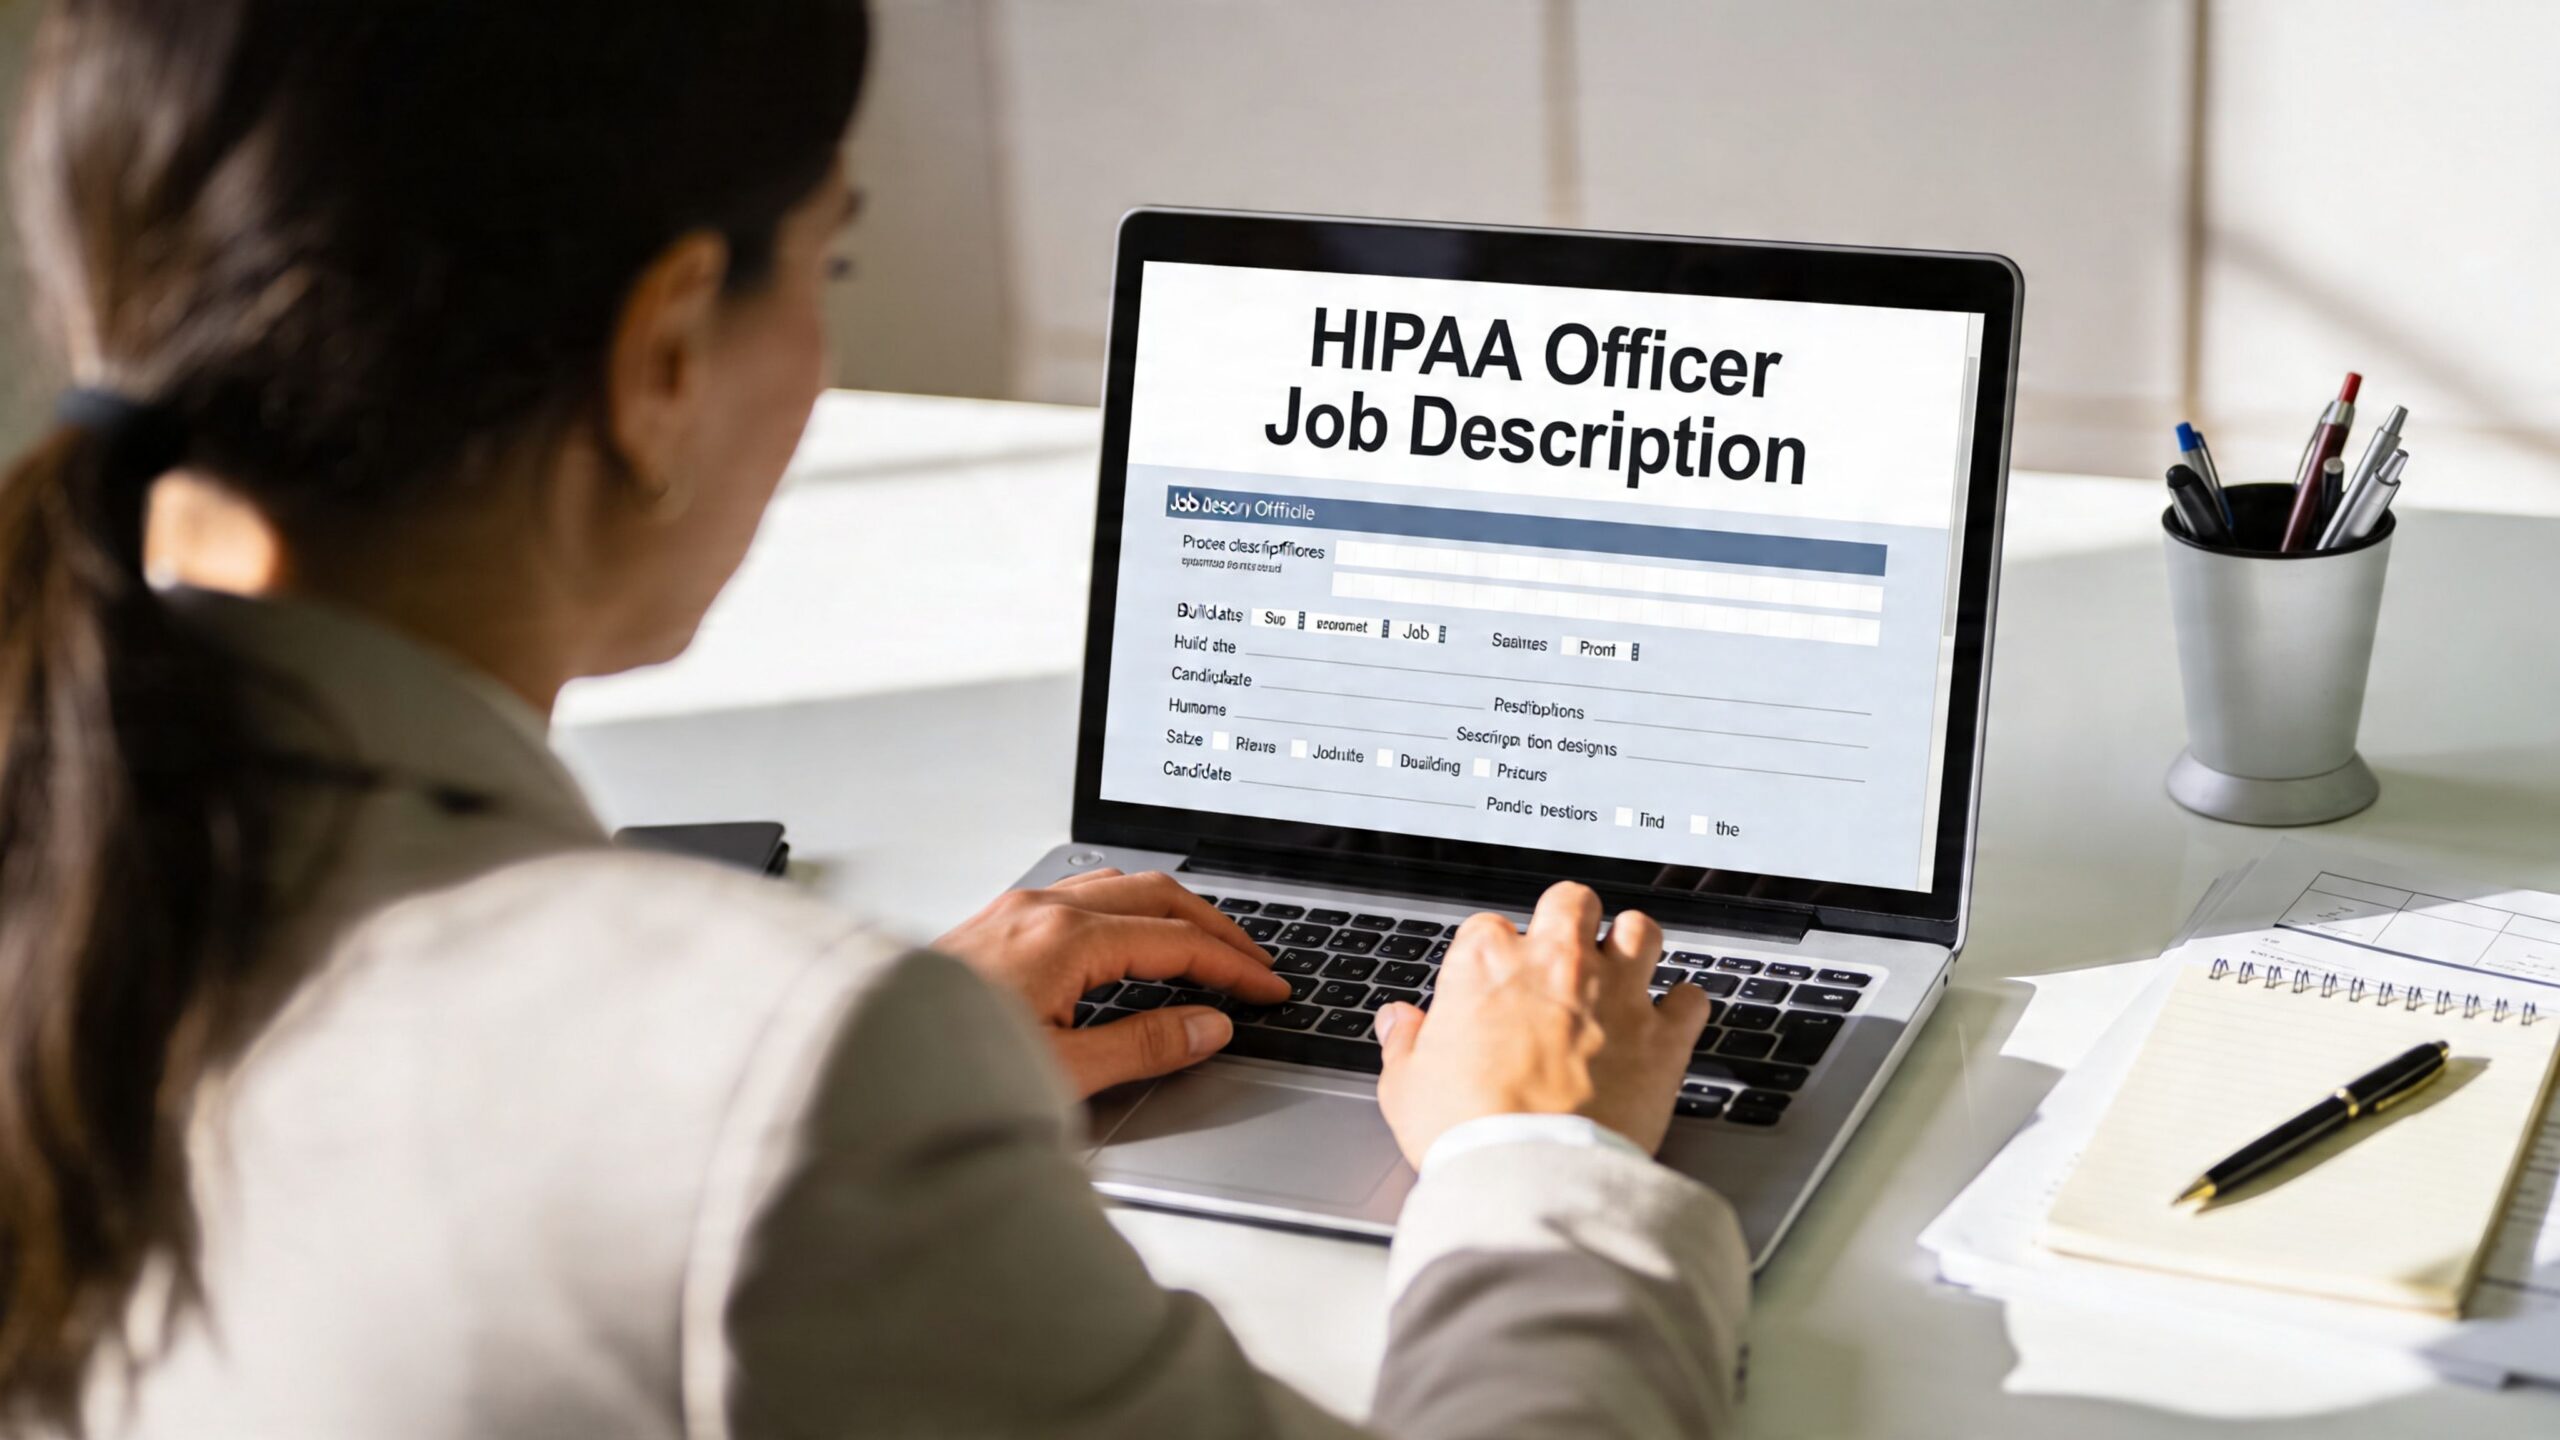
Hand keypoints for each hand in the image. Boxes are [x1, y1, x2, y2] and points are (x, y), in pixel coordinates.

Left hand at [934, 869, 1289, 1097]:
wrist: (865, 1064)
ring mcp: (1014, 910)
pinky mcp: (995, 923)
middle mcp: (1039, 910)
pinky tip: (1131, 938)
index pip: (1176, 942)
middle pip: (1156, 895)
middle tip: (1254, 961)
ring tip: (1204, 945)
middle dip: (1214, 927)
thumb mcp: (1062, 1072)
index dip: (1233, 966)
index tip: (1268, 987)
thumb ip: (1144, 1045)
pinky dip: (1127, 911)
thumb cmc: (945, 1071)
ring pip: (1117, 886)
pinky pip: (1080, 895)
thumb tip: (1207, 1025)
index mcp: (1064, 940)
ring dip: (1171, 911)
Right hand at [1373, 881, 1710, 1165]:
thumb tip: (1399, 1022)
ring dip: (1633, 945)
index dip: (1492, 953)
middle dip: (1569, 918)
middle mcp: (1556, 963)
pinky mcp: (1663, 1035)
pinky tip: (1672, 1019)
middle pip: (1571, 901)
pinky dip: (1684, 1007)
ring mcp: (1616, 993)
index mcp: (1487, 966)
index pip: (1488, 927)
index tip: (1494, 980)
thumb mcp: (1408, 1088)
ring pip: (1640, 930)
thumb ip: (1406, 1044)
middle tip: (1565, 950)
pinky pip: (1691, 998)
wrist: (1533, 1175)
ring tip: (1625, 967)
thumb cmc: (1469, 1131)